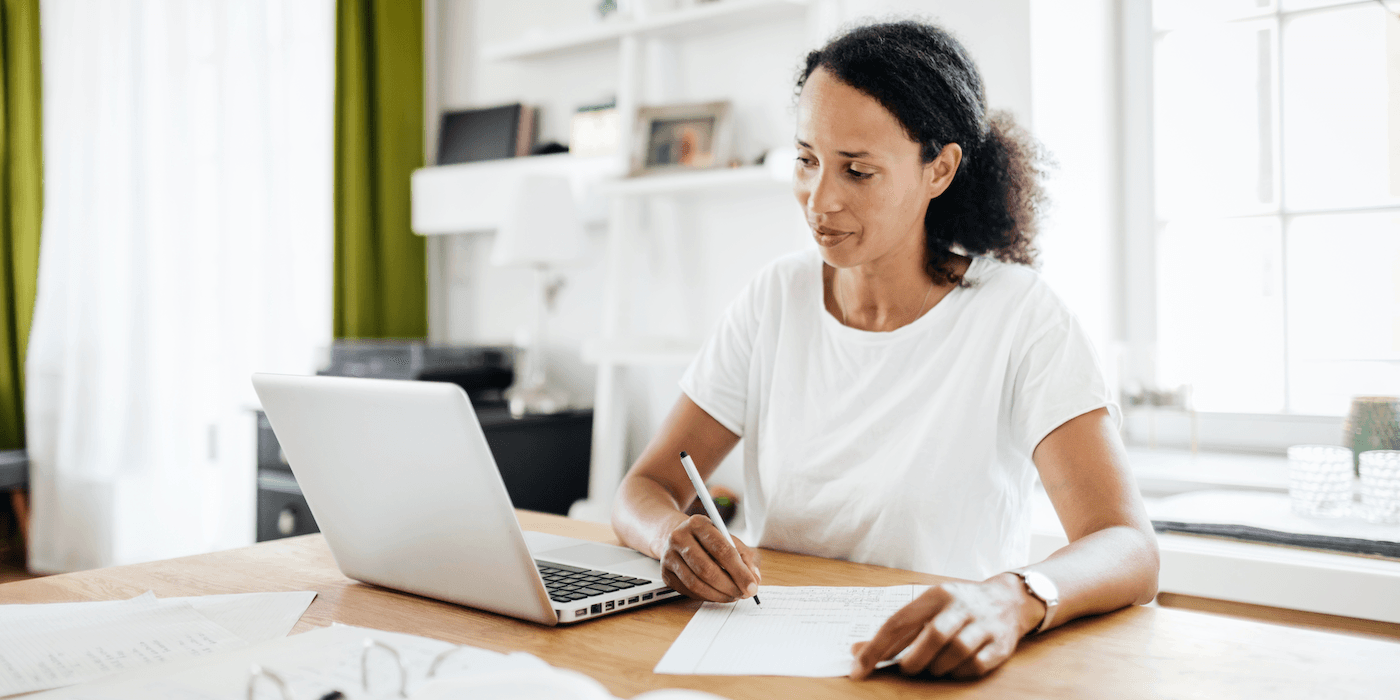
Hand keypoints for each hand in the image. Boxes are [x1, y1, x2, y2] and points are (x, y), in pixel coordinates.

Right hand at [657, 514, 761, 601]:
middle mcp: (679, 538)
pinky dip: (706, 597)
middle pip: (706, 569)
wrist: (677, 535)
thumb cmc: (707, 539)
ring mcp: (669, 556)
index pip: (722, 550)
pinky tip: (717, 595)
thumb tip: (754, 580)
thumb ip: (744, 558)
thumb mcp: (727, 539)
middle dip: (729, 586)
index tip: (752, 587)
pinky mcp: (665, 573)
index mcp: (698, 524)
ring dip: (718, 595)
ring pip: (695, 584)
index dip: (739, 571)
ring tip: (732, 596)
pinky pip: (688, 591)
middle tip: (743, 595)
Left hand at [849, 574, 1044, 679]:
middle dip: (913, 659)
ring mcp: (983, 624)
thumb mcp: (928, 608)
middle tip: (907, 668)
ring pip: (956, 651)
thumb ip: (897, 631)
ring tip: (932, 667)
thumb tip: (857, 652)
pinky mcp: (1000, 644)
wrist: (1009, 600)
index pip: (899, 621)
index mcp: (936, 594)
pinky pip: (975, 665)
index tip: (858, 668)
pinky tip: (953, 668)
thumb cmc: (957, 608)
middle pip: (932, 635)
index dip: (876, 648)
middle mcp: (961, 605)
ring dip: (937, 666)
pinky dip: (958, 672)